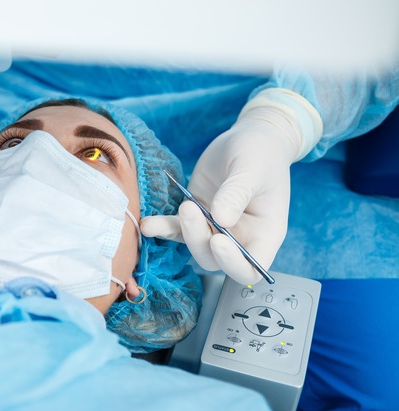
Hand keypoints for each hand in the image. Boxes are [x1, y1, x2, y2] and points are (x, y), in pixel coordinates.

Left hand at [142, 105, 304, 284]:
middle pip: (214, 259)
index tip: (218, 241)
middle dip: (198, 240)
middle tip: (189, 209)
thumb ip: (236, 194)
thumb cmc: (260, 154)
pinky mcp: (195, 217)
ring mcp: (215, 229)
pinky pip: (176, 228)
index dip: (233, 264)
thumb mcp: (252, 168)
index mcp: (265, 233)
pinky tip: (148, 223)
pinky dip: (162, 226)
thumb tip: (221, 219)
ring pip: (193, 245)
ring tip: (160, 218)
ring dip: (178, 233)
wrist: (246, 140)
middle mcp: (240, 238)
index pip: (250, 268)